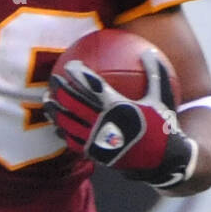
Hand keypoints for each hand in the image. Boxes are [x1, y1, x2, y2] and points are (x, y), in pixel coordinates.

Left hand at [45, 48, 197, 186]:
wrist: (163, 161)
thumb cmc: (163, 126)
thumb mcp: (162, 98)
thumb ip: (155, 73)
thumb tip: (148, 50)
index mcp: (119, 107)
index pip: (92, 86)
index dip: (78, 75)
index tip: (70, 66)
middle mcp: (105, 124)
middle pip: (74, 103)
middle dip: (60, 90)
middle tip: (53, 80)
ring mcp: (98, 141)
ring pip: (68, 123)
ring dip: (55, 111)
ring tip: (47, 101)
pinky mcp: (95, 154)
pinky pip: (73, 141)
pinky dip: (63, 132)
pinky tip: (57, 125)